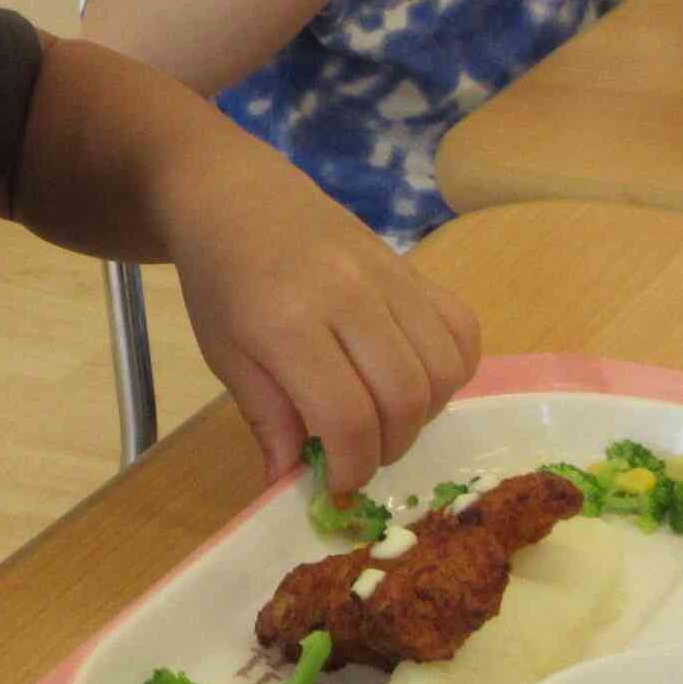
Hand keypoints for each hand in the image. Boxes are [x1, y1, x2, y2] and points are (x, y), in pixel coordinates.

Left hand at [162, 155, 480, 491]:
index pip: (347, 416)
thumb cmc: (221, 282)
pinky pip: (461, 329)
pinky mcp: (412, 267)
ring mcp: (388, 276)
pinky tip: (417, 380)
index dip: (352, 467)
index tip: (337, 486)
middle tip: (358, 455)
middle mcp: (348, 296)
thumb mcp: (225, 356)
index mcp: (288, 324)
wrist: (238, 198)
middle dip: (388, 448)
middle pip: (404, 398)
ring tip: (385, 419)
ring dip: (423, 415)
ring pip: (442, 370)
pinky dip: (452, 370)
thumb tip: (291, 485)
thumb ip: (266, 419)